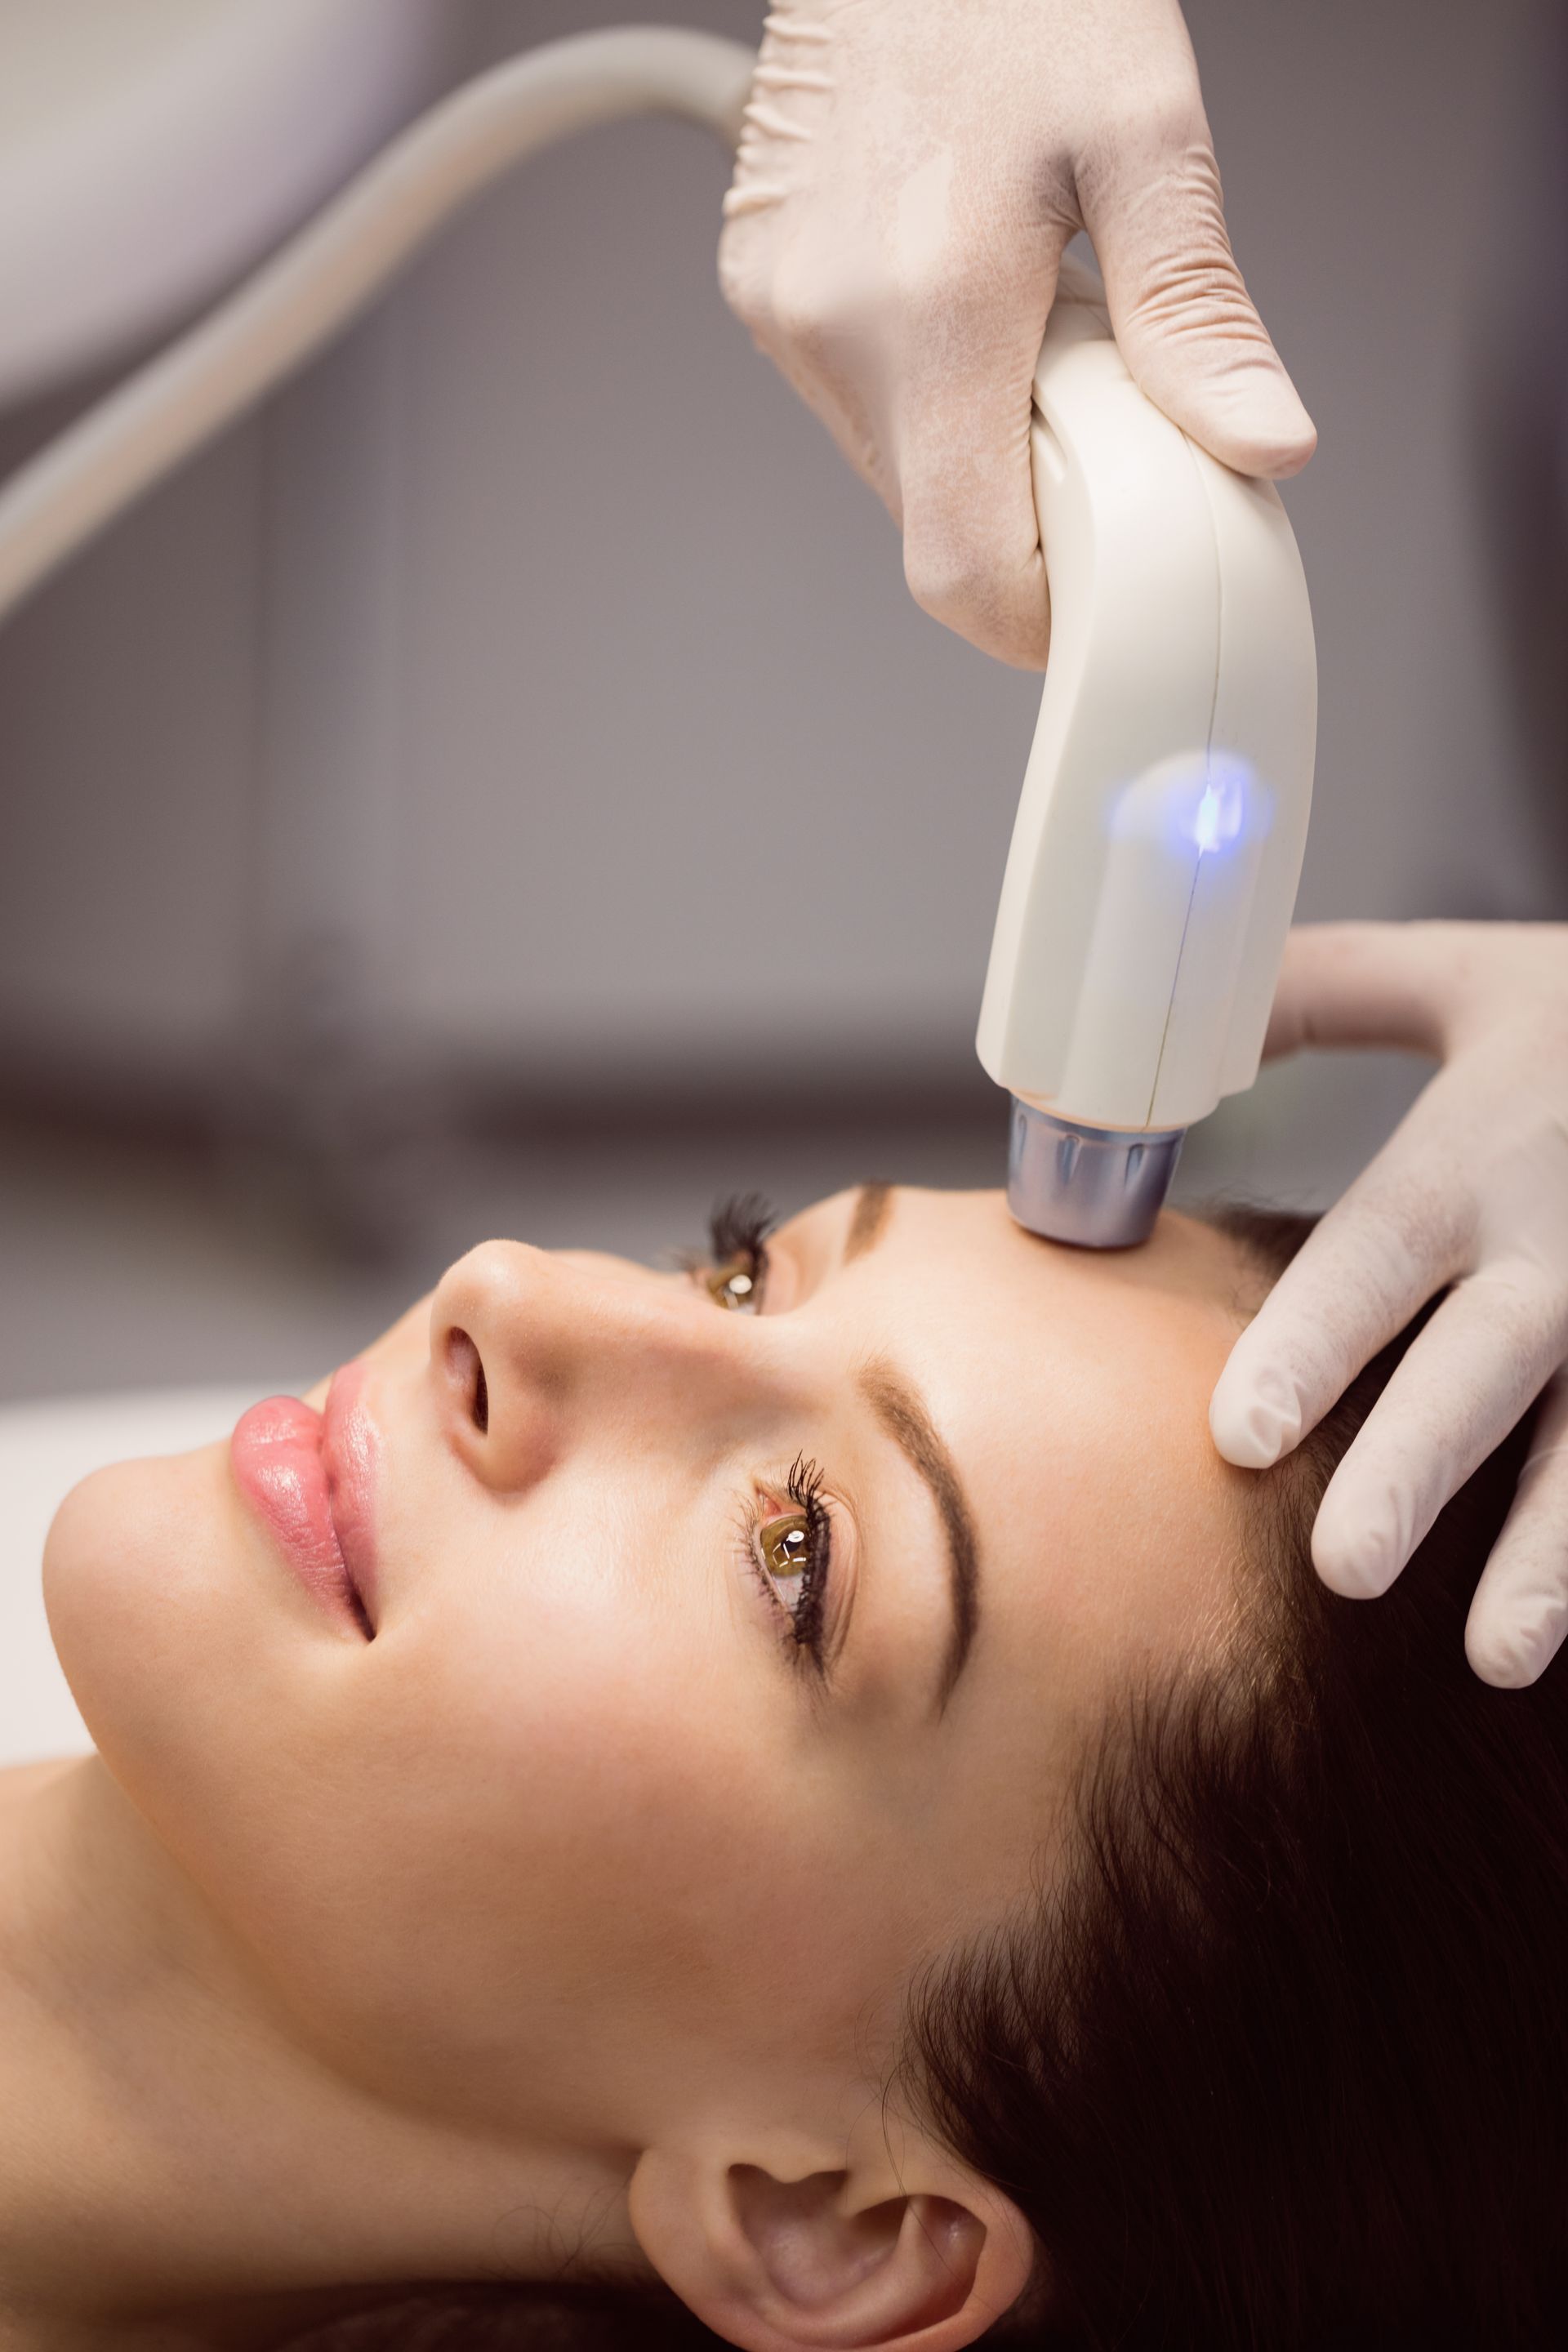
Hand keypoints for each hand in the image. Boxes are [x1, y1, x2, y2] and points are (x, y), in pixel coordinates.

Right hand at [718, 0, 1314, 668]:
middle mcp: (833, 329)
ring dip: (981, 448)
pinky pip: (861, 406)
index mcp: (930, 307)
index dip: (1041, 621)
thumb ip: (1197, 313)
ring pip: (899, 474)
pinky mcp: (764, 294)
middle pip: (938, 530)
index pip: (965, 570)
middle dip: (1032, 511)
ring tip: (1033, 323)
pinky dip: (932, 393)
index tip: (1100, 604)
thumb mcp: (1147, 134)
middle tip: (1097, 411)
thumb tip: (1259, 441)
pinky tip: (971, 293)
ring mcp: (783, 316)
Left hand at [1209, 922, 1567, 1687]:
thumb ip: (1321, 994)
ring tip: (1496, 1653)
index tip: (1238, 1436)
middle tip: (1340, 1568)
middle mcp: (1566, 1237)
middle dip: (1417, 1465)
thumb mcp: (1469, 976)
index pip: (1382, 1251)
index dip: (1315, 1340)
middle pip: (1483, 1365)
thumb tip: (1168, 1026)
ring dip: (1548, 1549)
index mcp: (1484, 1143)